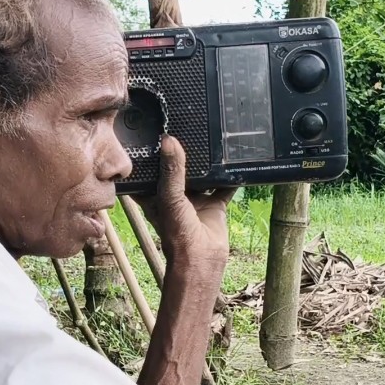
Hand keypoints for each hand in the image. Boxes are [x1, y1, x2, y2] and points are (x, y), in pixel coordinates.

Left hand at [133, 135, 237, 264]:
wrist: (202, 258)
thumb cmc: (177, 233)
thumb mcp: (170, 197)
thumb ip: (172, 169)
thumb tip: (169, 141)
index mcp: (155, 194)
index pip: (150, 169)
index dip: (150, 153)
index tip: (153, 130)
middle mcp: (174, 195)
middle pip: (177, 168)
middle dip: (182, 153)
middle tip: (186, 127)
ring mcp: (195, 199)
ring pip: (201, 175)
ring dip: (206, 162)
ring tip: (210, 138)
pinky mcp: (214, 204)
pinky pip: (223, 186)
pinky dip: (229, 176)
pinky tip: (234, 161)